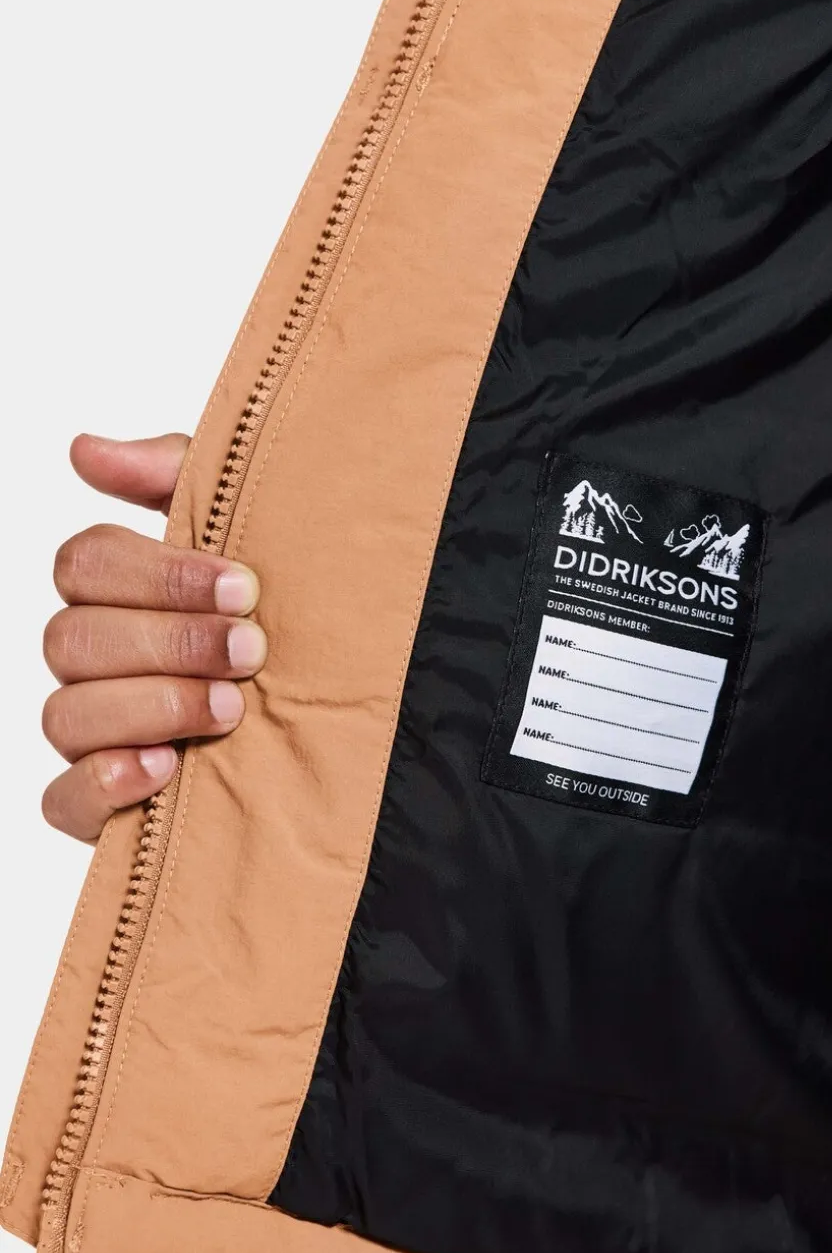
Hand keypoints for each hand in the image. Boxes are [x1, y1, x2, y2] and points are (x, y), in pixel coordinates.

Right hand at [41, 434, 267, 842]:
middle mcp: (95, 662)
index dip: (158, 575)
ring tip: (231, 710)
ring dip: (154, 707)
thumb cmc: (284, 617)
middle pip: (72, 640)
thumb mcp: (251, 533)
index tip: (245, 588)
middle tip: (250, 653)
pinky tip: (165, 767)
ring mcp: (93, 733)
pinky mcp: (104, 803)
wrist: (348, 718)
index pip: (85, 566)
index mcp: (118, 594)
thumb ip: (177, 481)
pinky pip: (62, 798)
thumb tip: (85, 449)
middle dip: (169, 643)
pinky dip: (105, 782)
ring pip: (65, 714)